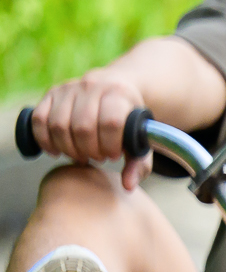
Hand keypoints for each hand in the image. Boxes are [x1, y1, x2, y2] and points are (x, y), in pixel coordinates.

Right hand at [26, 71, 153, 188]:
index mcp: (119, 93)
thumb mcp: (140, 138)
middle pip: (82, 127)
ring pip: (58, 125)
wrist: (115, 88)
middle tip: (96, 157)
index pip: (110, 122)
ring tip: (80, 155)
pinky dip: (45, 140)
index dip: (110, 144)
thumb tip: (128, 185)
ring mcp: (69, 88)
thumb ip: (139, 163)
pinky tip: (56, 151)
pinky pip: (39, 120)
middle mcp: (93, 86)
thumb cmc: (127, 120)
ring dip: (67, 148)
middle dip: (88, 150)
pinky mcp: (50, 93)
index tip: (114, 155)